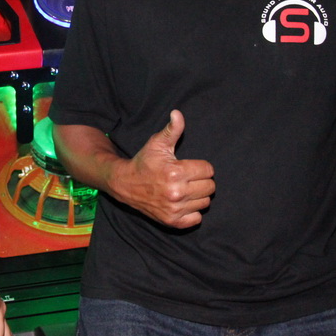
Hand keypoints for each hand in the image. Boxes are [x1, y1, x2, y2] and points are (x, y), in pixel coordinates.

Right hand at [107, 110, 214, 227]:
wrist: (125, 184)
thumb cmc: (144, 162)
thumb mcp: (157, 143)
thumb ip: (172, 129)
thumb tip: (177, 113)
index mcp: (176, 172)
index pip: (208, 170)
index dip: (200, 166)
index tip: (188, 166)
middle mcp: (176, 192)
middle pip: (210, 187)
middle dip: (201, 180)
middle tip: (187, 178)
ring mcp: (175, 209)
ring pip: (205, 203)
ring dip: (197, 196)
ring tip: (184, 189)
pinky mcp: (173, 222)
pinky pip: (197, 218)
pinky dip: (192, 211)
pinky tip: (182, 203)